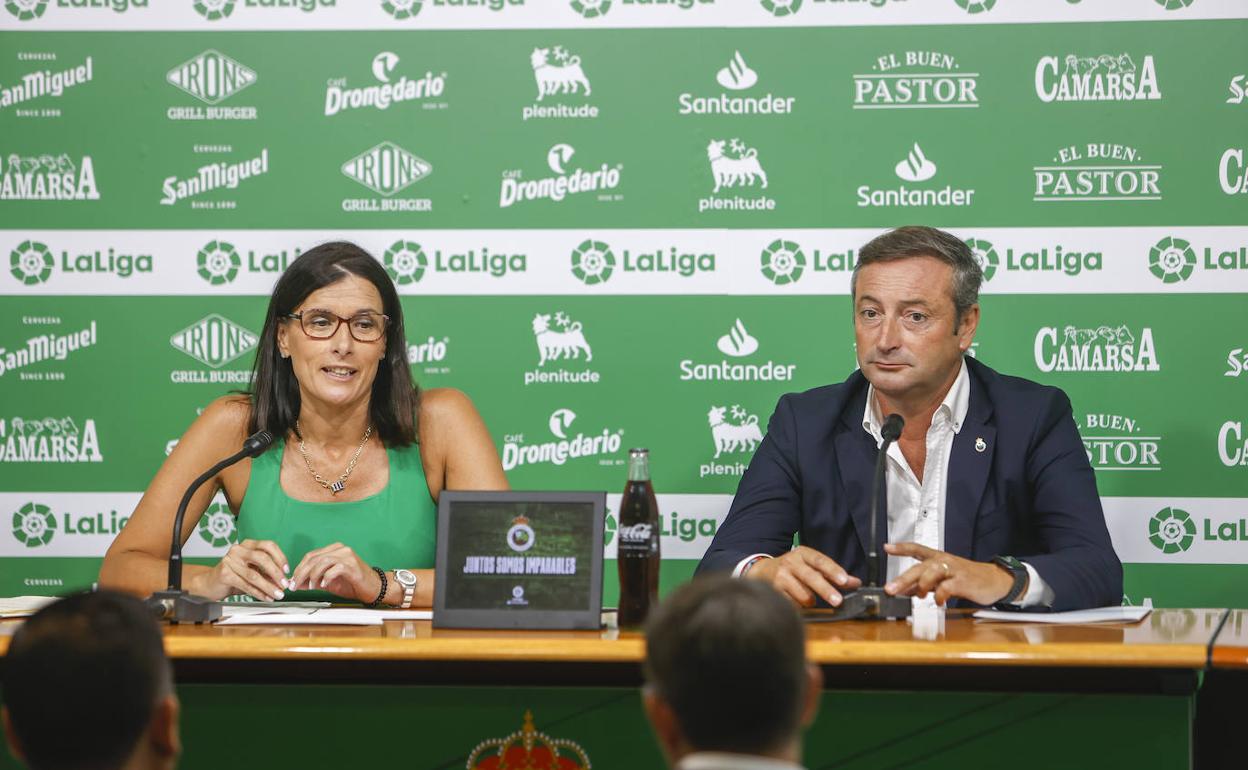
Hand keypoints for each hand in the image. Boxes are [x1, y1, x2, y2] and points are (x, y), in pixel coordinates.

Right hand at [195, 539, 289, 601]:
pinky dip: (258, 592)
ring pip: (254, 574)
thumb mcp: (253, 570)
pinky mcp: (224, 574)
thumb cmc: (235, 575)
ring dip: (269, 586)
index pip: (268, 545)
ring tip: (278, 594)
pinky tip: (266, 597)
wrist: (211, 583)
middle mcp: (238, 549)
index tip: (287, 570)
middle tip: (284, 584)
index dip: (280, 557)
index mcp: (248, 544)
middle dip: (276, 573)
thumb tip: (284, 581)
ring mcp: (230, 560)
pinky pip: (245, 584)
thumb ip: (267, 573)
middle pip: (262, 558)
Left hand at [290, 543, 379, 603]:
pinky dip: (326, 577)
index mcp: (334, 550)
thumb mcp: (328, 582)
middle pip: (314, 558)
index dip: (299, 569)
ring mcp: (347, 556)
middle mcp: (340, 549)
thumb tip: (296, 583)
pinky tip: (323, 585)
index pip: (310, 556)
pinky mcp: (352, 565)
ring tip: (311, 587)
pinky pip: (334, 569)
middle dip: (301, 573)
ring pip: (322, 562)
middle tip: (295, 586)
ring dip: (313, 576)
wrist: (374, 588)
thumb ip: (313, 580)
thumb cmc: (352, 584)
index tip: (292, 582)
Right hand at [745, 546, 861, 607]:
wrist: (762, 571)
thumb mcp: (812, 566)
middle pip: (811, 577)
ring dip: (811, 601)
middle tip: (838, 601)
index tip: (844, 580)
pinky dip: (799, 606)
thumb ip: (833, 574)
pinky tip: (796, 600)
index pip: (820, 560)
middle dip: (825, 589)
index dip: (832, 570)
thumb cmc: (793, 569)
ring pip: (803, 594)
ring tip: (809, 598)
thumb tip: (856, 582)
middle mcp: (790, 562)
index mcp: (802, 553)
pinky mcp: (773, 591)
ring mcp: (780, 576)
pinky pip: (793, 604)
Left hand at [883, 543, 1015, 605]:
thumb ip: (925, 583)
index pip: (916, 549)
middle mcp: (944, 561)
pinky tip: (938, 602)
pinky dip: (939, 596)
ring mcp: (953, 570)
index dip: (901, 547)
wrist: (995, 580)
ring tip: (920, 595)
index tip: (886, 547)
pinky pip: (946, 587)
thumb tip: (906, 590)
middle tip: (890, 589)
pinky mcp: (963, 581)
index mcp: (938, 558)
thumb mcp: (944, 579)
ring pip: (931, 573)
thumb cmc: (968, 578)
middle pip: (919, 566)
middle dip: (902, 579)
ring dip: (922, 586)